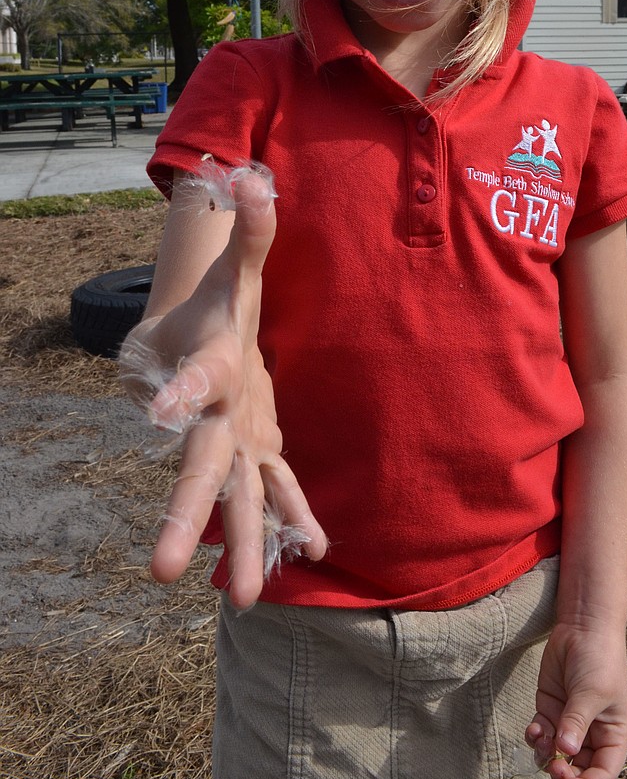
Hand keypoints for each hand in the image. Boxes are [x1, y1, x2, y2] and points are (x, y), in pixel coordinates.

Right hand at [122, 169, 326, 607]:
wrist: (210, 337)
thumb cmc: (222, 303)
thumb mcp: (239, 266)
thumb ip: (253, 228)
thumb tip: (254, 178)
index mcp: (208, 368)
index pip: (190, 381)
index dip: (176, 393)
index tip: (158, 415)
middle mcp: (217, 416)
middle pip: (198, 469)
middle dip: (182, 514)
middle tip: (160, 570)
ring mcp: (238, 440)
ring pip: (236, 499)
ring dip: (242, 546)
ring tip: (247, 600)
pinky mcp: (262, 450)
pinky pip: (280, 490)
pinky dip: (296, 519)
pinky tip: (315, 551)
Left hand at [525, 623, 626, 778]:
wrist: (582, 627)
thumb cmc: (600, 659)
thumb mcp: (592, 692)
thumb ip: (577, 722)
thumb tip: (565, 750)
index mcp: (613, 735)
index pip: (603, 772)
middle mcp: (592, 734)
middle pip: (578, 770)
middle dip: (565, 775)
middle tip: (554, 769)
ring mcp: (569, 723)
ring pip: (556, 756)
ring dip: (546, 756)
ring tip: (543, 740)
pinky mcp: (551, 710)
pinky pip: (541, 735)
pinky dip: (536, 737)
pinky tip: (534, 728)